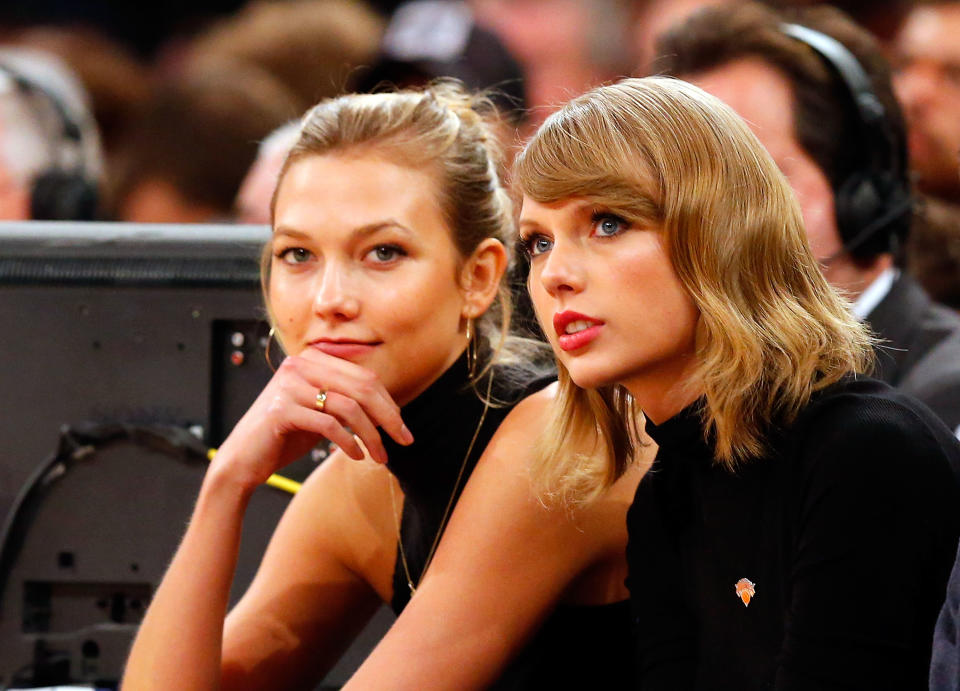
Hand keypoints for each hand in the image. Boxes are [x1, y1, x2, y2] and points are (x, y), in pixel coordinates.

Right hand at [213, 348, 412, 489]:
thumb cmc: (285, 436)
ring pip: (349, 407)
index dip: (388, 403)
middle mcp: (300, 365)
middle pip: (362, 387)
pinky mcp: (281, 409)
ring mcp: (289, 385)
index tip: (402, 428)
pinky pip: (329, 424)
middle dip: (388, 417)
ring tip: (380, 457)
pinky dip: (348, 442)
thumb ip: (347, 402)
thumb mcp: (322, 412)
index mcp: (313, 359)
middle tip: (404, 441)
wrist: (242, 460)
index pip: (364, 376)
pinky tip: (355, 456)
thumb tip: (391, 410)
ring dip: (371, 436)